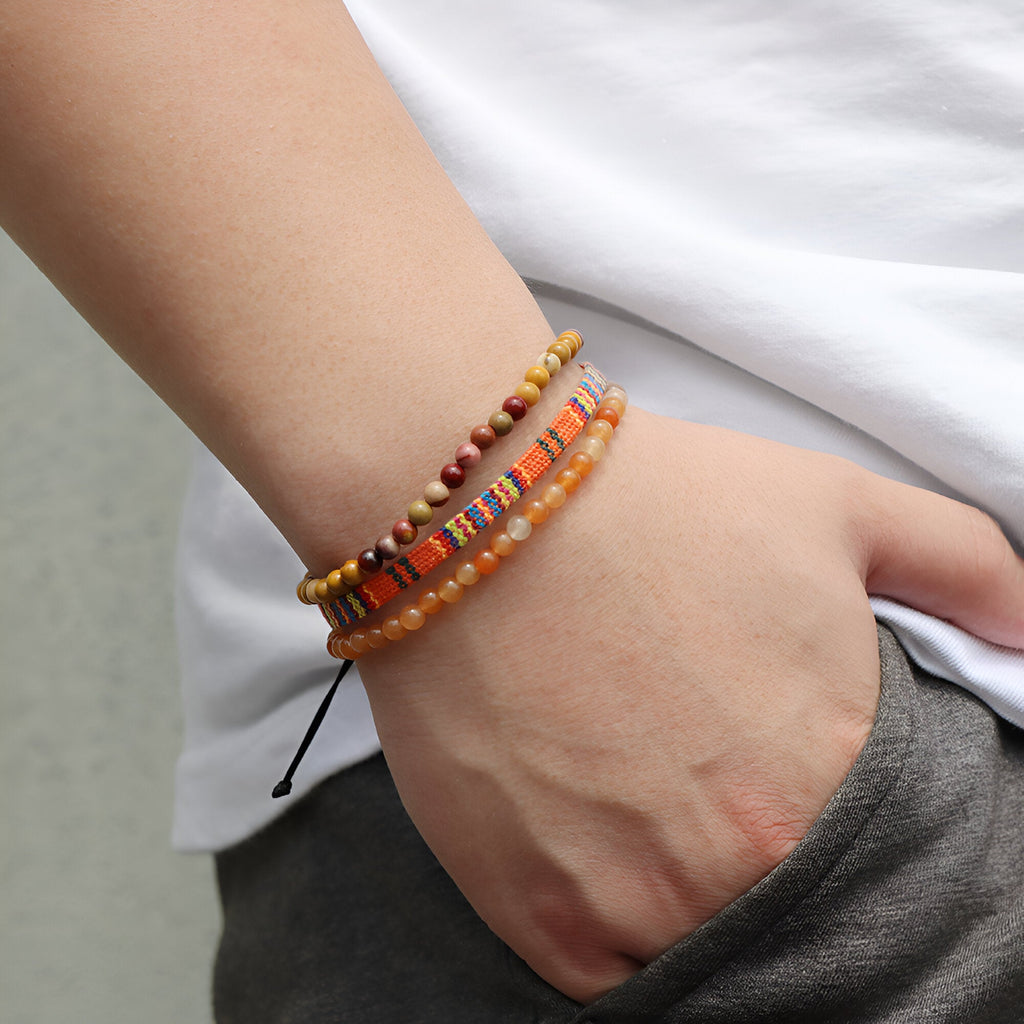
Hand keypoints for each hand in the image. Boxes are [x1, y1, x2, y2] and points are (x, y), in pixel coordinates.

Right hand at [358, 409, 1023, 1001]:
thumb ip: (969, 570)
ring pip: (699, 957)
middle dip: (767, 869)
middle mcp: (740, 866)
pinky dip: (614, 929)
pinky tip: (597, 847)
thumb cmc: (656, 501)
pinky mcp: (531, 915)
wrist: (478, 508)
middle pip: (791, 919)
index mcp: (832, 778)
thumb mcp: (839, 505)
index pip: (890, 874)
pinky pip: (603, 977)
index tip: (804, 808)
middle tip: (716, 804)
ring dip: (688, 903)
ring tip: (651, 820)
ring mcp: (628, 903)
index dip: (845, 835)